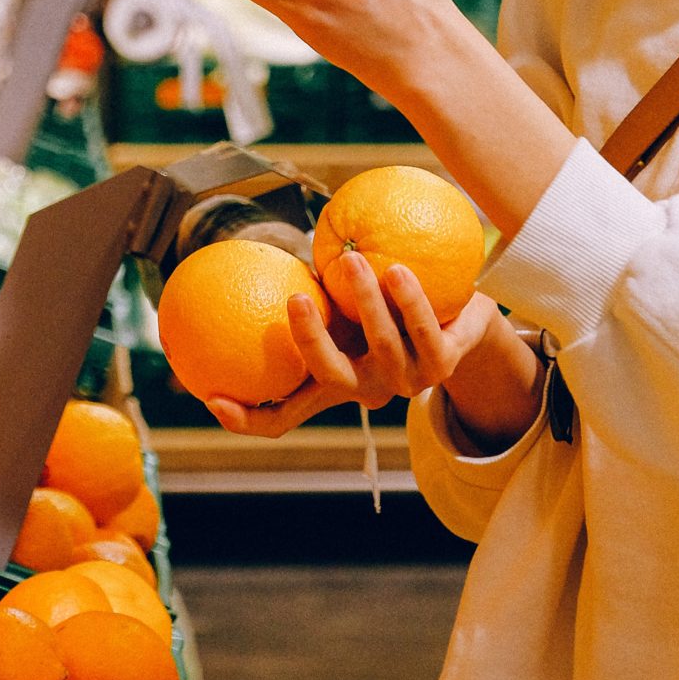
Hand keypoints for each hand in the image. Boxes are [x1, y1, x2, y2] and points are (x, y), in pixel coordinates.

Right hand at [206, 251, 500, 436]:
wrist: (467, 318)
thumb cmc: (391, 305)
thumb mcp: (344, 306)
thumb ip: (309, 297)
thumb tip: (245, 262)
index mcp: (337, 383)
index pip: (284, 416)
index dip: (246, 419)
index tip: (211, 397)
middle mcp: (369, 389)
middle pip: (331, 376)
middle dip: (311, 341)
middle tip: (295, 298)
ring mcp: (409, 381)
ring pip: (382, 348)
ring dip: (365, 302)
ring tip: (350, 260)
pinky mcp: (446, 364)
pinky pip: (425, 331)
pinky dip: (410, 300)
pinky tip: (399, 269)